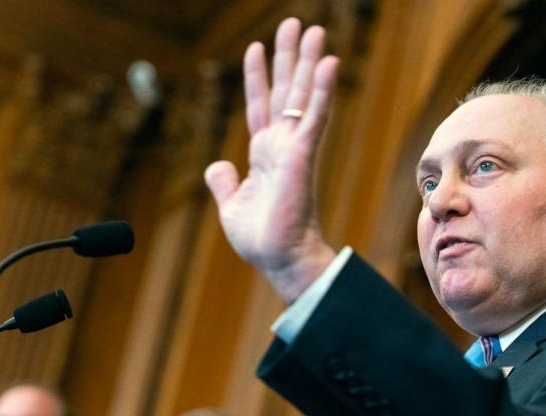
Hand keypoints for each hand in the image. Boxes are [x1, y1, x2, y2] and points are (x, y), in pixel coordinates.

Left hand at [204, 18, 339, 302]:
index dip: (258, 77)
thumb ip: (223, 182)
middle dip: (290, 57)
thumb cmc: (262, 239)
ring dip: (308, 62)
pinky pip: (315, 116)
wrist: (280, 259)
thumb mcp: (231, 205)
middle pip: (286, 91)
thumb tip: (217, 165)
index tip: (257, 47)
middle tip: (297, 25)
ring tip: (314, 30)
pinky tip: (329, 62)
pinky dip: (322, 89)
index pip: (260, 106)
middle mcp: (282, 145)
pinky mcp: (304, 154)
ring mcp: (295, 147)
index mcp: (264, 155)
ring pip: (303, 95)